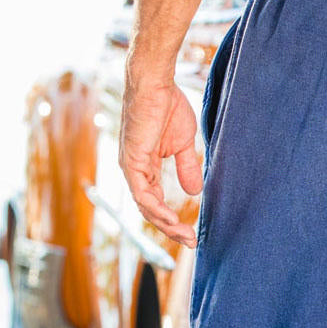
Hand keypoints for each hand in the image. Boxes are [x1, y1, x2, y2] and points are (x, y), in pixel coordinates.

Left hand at [119, 74, 201, 247]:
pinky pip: (143, 194)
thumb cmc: (168, 107)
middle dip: (171, 229)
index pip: (156, 202)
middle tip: (191, 242)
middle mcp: (135, 171)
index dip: (172, 220)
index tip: (192, 234)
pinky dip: (156, 209)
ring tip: (184, 235)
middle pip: (150, 210)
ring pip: (145, 207)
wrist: (156, 85)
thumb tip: (195, 192)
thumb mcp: (184, 145)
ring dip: (165, 224)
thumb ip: (187, 168)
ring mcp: (131, 167)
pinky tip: (172, 219)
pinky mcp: (132, 161)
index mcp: (145, 167)